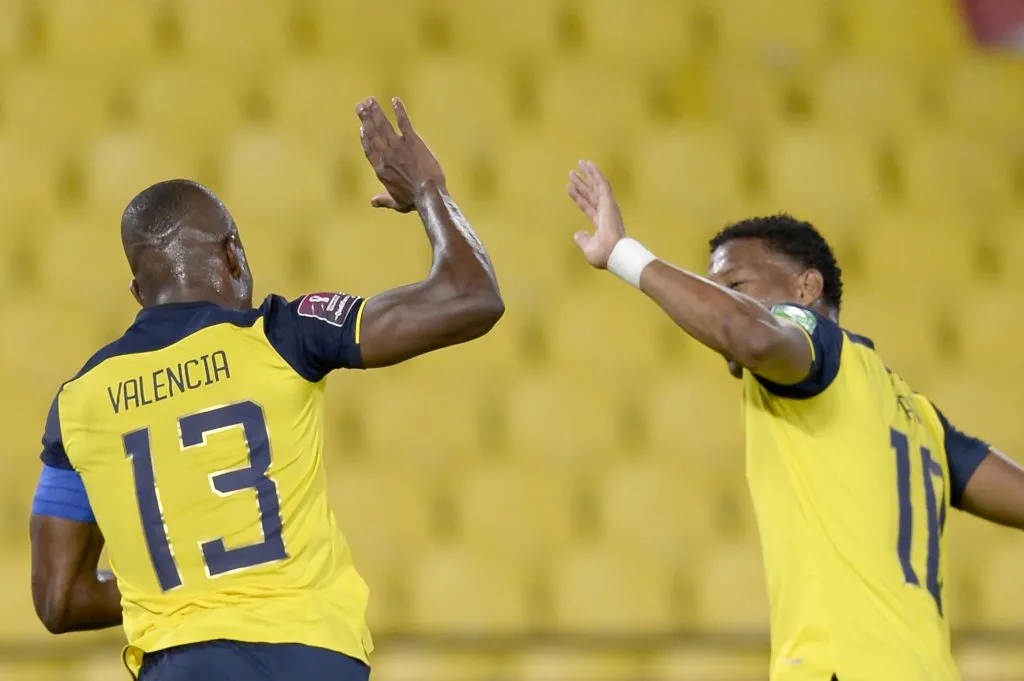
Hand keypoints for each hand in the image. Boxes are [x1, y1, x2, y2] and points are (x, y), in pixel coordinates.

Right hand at [356, 96, 445, 212]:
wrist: (428, 193)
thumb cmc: (413, 200)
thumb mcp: (396, 203)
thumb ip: (384, 200)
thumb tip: (372, 202)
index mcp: (380, 169)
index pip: (369, 149)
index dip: (365, 137)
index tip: (362, 127)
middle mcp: (385, 155)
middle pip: (372, 133)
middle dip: (365, 117)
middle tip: (360, 105)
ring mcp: (398, 147)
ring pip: (383, 125)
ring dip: (376, 111)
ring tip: (371, 100)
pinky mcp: (412, 141)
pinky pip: (404, 122)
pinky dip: (399, 110)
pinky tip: (396, 100)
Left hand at [567, 160, 625, 268]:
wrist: (614, 253)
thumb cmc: (603, 255)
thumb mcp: (588, 248)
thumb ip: (583, 239)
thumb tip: (578, 234)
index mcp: (601, 223)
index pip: (587, 206)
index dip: (578, 197)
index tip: (569, 187)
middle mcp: (605, 212)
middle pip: (590, 193)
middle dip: (582, 183)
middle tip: (572, 173)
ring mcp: (607, 206)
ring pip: (596, 186)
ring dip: (588, 174)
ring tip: (580, 163)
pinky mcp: (609, 201)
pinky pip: (602, 184)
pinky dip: (596, 173)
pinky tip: (589, 164)